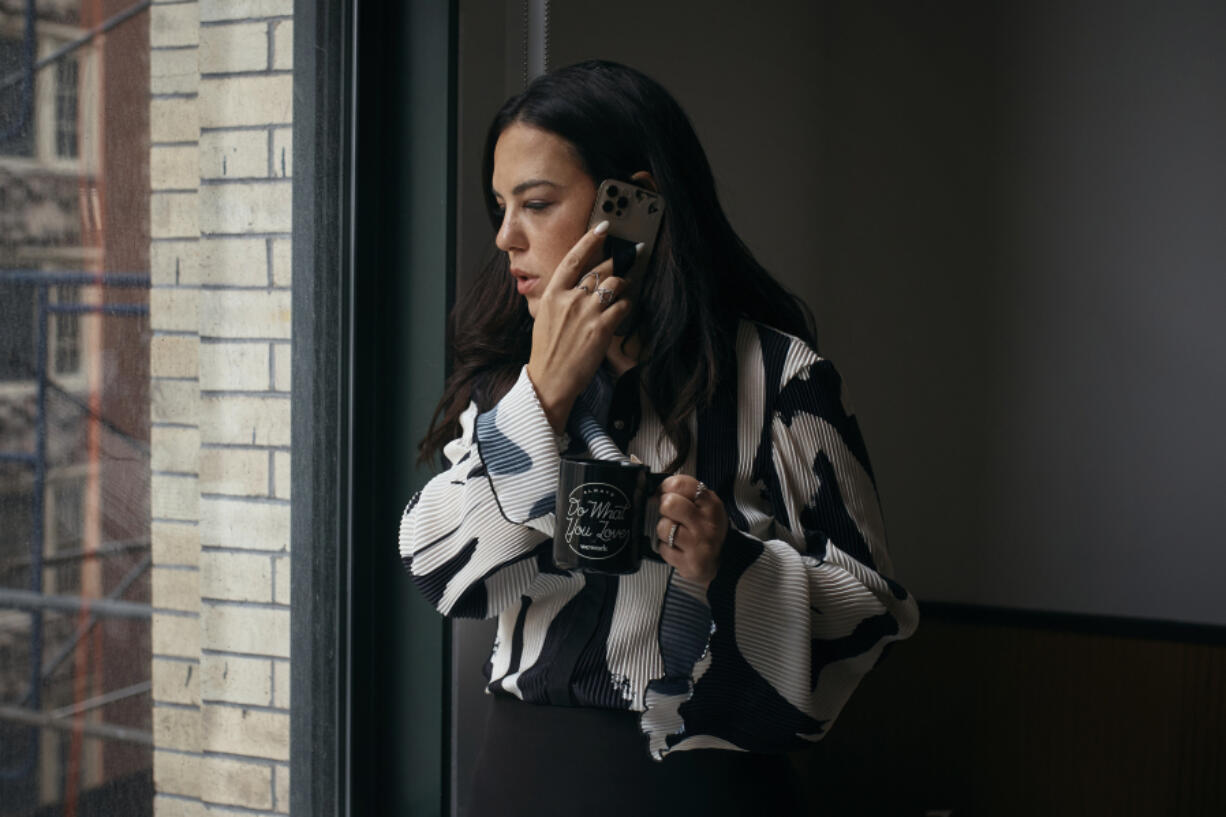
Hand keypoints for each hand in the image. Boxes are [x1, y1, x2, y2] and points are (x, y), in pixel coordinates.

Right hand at [525, 222, 632, 430]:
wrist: (550, 379)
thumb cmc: (547, 352)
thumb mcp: (544, 317)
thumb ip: (559, 298)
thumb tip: (575, 286)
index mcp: (552, 294)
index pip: (573, 258)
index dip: (590, 239)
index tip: (604, 227)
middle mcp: (570, 299)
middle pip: (601, 270)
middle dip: (619, 262)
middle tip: (632, 255)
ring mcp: (586, 313)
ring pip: (615, 284)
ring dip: (624, 284)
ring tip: (625, 288)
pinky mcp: (602, 328)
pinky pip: (623, 306)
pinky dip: (627, 305)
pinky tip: (624, 309)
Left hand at [656, 475, 726, 586]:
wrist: (719, 561)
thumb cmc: (706, 530)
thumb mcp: (704, 506)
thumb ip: (684, 494)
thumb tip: (654, 492)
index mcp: (711, 503)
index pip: (679, 484)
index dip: (666, 488)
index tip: (666, 494)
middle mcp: (707, 522)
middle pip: (669, 504)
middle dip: (663, 508)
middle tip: (670, 515)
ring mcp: (699, 544)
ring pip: (664, 527)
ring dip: (664, 531)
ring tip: (675, 534)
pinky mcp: (690, 563)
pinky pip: (663, 549)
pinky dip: (666, 549)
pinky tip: (678, 548)